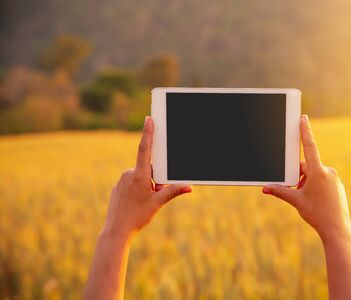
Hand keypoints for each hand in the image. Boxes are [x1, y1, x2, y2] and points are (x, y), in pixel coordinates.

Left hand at [103, 116, 191, 237]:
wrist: (115, 231)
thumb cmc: (137, 217)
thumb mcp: (158, 203)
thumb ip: (173, 192)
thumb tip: (189, 187)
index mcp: (139, 175)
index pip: (145, 149)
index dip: (148, 133)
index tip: (149, 119)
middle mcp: (128, 174)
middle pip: (148, 169)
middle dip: (156, 179)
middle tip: (155, 195)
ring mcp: (121, 181)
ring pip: (140, 177)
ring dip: (147, 186)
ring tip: (145, 203)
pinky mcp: (117, 188)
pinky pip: (131, 184)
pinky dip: (138, 190)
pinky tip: (136, 204)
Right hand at [263, 114, 350, 242]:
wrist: (337, 229)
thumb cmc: (317, 214)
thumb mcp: (296, 201)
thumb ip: (280, 191)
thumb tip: (265, 188)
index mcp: (318, 172)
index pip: (309, 146)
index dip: (305, 131)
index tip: (303, 118)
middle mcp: (328, 172)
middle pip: (307, 166)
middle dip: (298, 176)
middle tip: (296, 189)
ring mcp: (334, 178)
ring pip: (314, 174)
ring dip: (306, 182)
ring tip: (306, 198)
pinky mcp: (337, 185)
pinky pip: (322, 180)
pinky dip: (314, 186)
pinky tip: (315, 200)